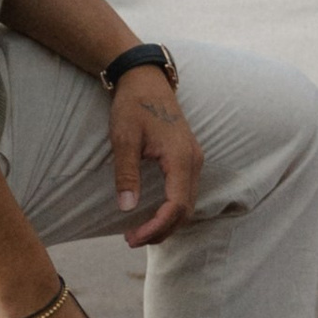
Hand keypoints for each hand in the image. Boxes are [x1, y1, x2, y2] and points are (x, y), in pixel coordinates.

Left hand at [111, 67, 203, 246]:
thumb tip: (127, 208)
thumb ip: (127, 174)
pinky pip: (186, 192)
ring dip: (167, 222)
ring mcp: (194, 159)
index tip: (132, 237)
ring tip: (140, 232)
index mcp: (180, 157)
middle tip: (131, 239)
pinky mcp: (188, 157)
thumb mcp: (124, 138)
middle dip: (161, 230)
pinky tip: (153, 215)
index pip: (177, 206)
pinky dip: (172, 210)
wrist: (144, 78)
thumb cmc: (133, 104)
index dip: (156, 227)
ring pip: (188, 203)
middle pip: (186, 210)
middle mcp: (194, 161)